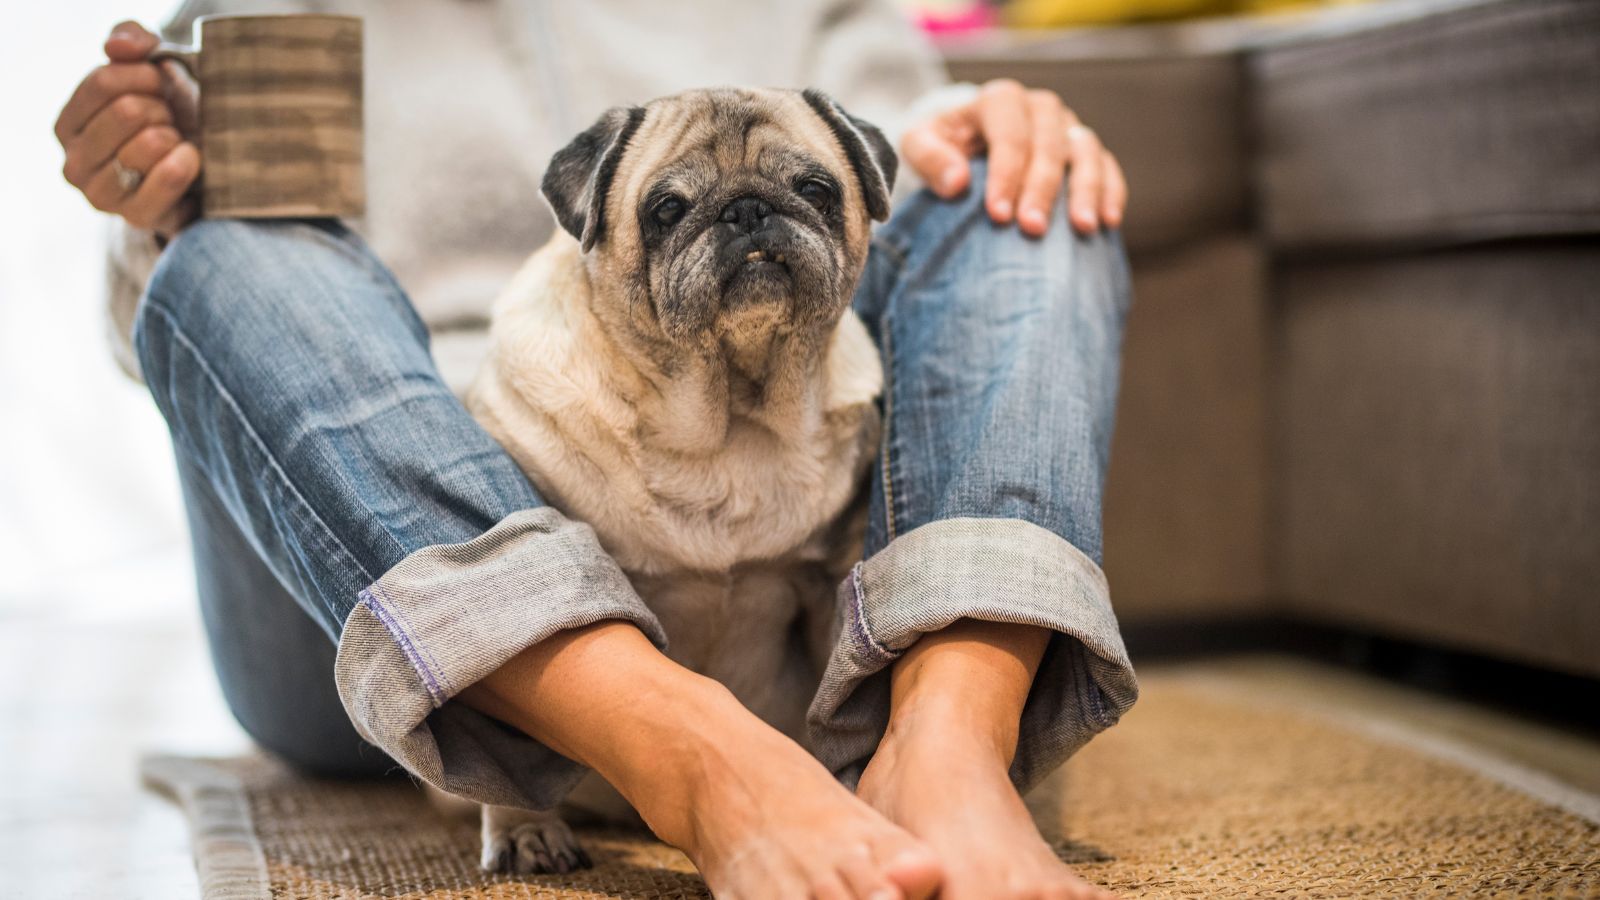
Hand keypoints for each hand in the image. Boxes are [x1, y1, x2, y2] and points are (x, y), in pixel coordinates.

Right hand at [55, 20, 200, 236]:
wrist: (209, 166)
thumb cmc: (174, 114)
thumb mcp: (153, 67)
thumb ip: (132, 41)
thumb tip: (117, 48)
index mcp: (68, 124)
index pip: (103, 82)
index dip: (146, 76)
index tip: (163, 83)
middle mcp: (74, 163)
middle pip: (126, 112)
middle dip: (162, 108)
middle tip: (171, 119)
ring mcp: (101, 195)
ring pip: (146, 145)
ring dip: (175, 136)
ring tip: (177, 142)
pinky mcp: (136, 218)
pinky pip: (164, 180)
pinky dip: (186, 163)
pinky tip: (190, 157)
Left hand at [900, 79, 1126, 237]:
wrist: (965, 144)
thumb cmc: (941, 147)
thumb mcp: (919, 145)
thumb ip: (930, 158)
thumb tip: (957, 182)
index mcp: (999, 100)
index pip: (1009, 134)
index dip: (1005, 174)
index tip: (997, 215)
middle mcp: (1039, 108)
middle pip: (1049, 144)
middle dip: (1042, 189)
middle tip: (1032, 230)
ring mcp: (1066, 127)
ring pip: (1086, 151)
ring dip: (1086, 190)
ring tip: (1083, 228)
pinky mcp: (1084, 150)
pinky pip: (1107, 165)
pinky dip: (1110, 191)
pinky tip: (1107, 222)